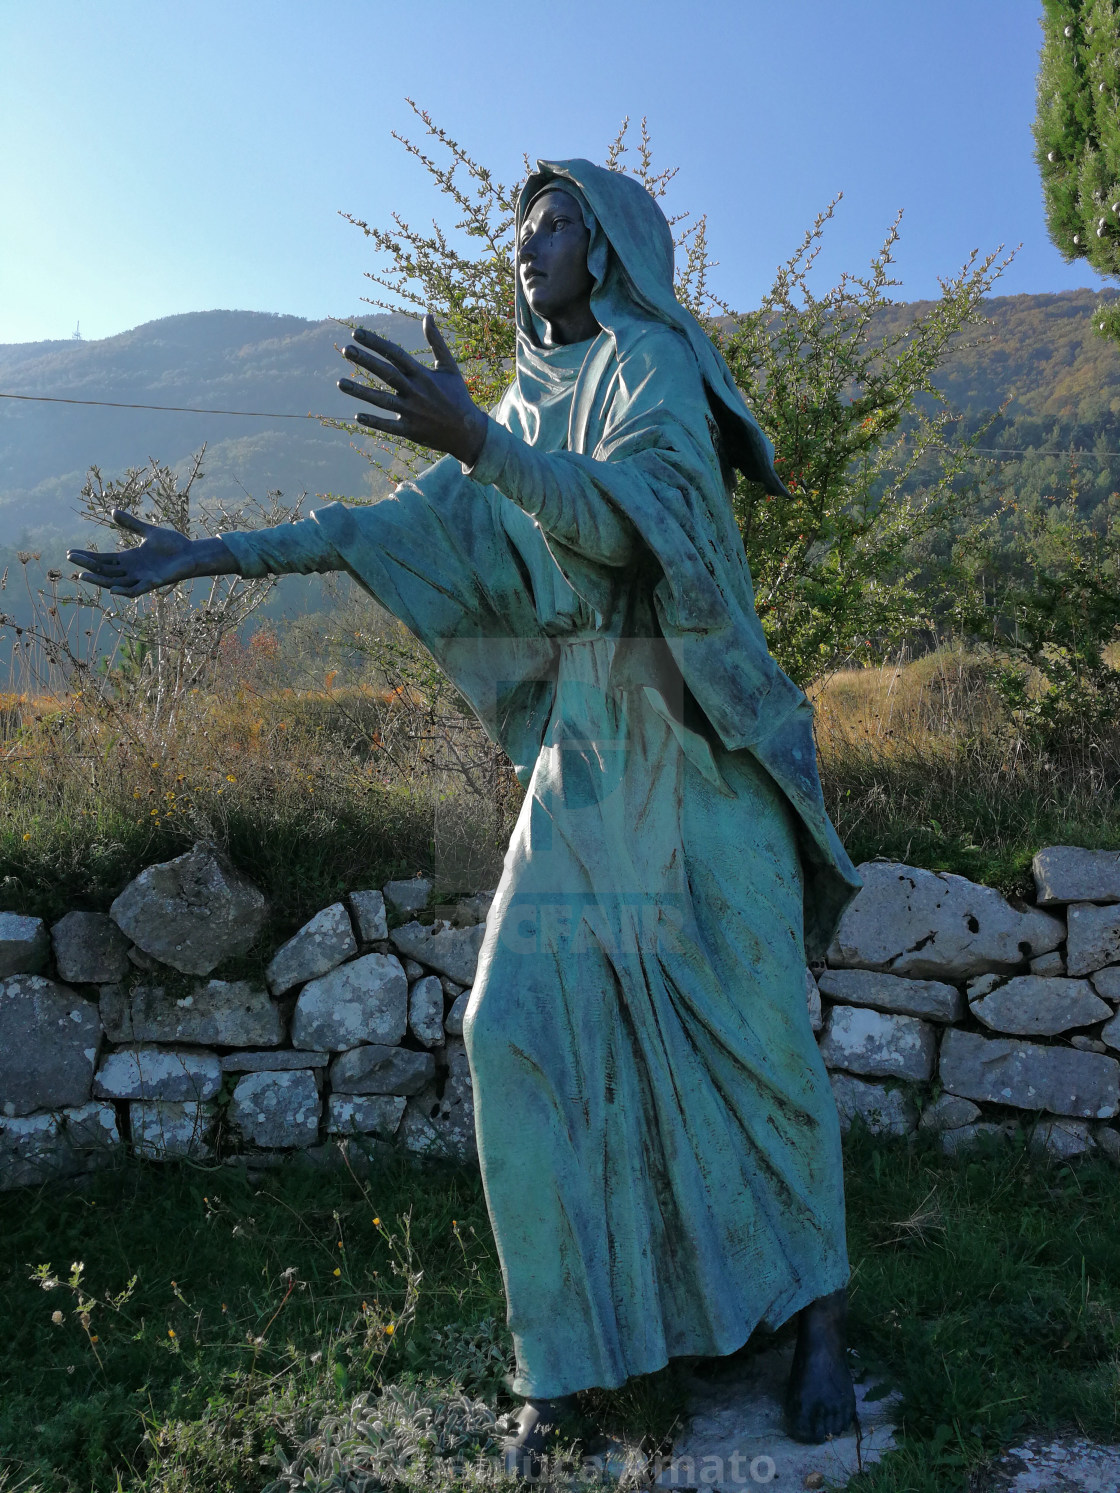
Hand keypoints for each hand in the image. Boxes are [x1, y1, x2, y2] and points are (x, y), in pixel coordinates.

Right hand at [67, 511, 226, 596]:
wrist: (192, 553)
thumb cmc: (173, 544)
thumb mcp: (148, 531)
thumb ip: (131, 524)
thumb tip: (113, 511)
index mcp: (129, 558)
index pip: (103, 559)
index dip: (87, 557)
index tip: (71, 553)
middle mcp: (132, 570)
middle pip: (104, 570)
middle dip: (87, 566)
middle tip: (71, 560)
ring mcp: (141, 577)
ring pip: (115, 582)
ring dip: (99, 580)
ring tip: (83, 576)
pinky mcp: (153, 582)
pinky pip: (136, 590)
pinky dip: (125, 590)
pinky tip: (113, 589)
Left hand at [338, 314, 487, 466]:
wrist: (467, 432)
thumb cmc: (457, 396)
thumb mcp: (449, 367)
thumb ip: (436, 341)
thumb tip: (428, 315)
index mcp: (423, 375)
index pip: (396, 354)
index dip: (376, 343)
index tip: (357, 333)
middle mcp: (416, 392)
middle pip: (386, 373)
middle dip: (365, 361)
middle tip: (346, 349)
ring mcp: (412, 412)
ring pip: (382, 400)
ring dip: (360, 392)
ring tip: (339, 383)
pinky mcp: (410, 430)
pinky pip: (389, 426)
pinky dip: (374, 422)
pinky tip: (358, 416)